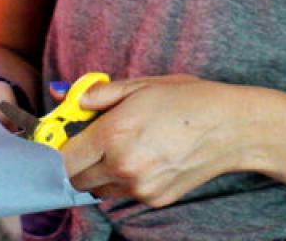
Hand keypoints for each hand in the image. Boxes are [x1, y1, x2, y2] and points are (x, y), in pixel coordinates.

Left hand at [61, 75, 249, 207]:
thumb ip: (98, 94)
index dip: (56, 149)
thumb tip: (68, 97)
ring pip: (99, 188)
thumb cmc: (185, 99)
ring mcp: (140, 188)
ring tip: (121, 144)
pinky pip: (123, 192)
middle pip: (76, 179)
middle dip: (75, 161)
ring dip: (98, 171)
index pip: (64, 158)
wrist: (229, 128)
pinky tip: (142, 156)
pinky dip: (122, 178)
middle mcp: (123, 166)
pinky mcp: (155, 200)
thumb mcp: (138, 85)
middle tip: (88, 139)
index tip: (58, 138)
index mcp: (114, 134)